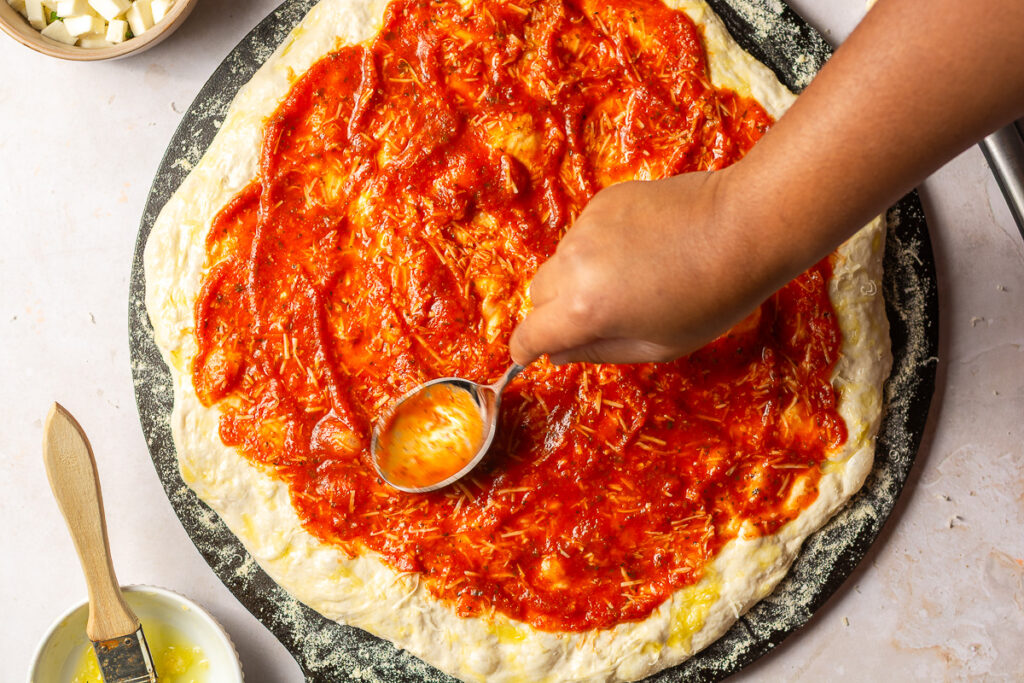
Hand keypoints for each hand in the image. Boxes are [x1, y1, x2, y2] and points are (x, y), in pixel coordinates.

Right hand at [509, 168, 788, 364]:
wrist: (743, 226)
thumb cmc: (711, 298)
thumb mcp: (657, 345)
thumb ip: (598, 351)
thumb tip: (557, 354)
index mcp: (585, 309)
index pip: (530, 334)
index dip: (525, 350)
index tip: (528, 356)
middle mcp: (574, 265)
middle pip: (537, 295)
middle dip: (554, 311)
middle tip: (598, 317)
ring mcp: (586, 227)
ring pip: (560, 262)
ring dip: (578, 276)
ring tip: (632, 278)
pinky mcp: (603, 201)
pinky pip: (583, 234)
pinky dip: (598, 248)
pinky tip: (642, 249)